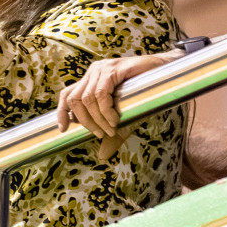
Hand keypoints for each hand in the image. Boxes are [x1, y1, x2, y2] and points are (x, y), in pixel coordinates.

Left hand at [55, 52, 176, 159]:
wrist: (166, 77)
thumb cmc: (144, 96)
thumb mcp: (124, 119)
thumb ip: (111, 135)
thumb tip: (101, 157)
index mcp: (90, 80)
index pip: (67, 95)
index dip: (60, 112)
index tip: (63, 130)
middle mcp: (93, 72)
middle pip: (74, 99)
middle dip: (85, 122)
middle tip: (100, 134)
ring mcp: (102, 69)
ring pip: (87, 98)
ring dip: (98, 119)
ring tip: (112, 129)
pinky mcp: (114, 69)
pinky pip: (101, 93)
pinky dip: (106, 110)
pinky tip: (115, 119)